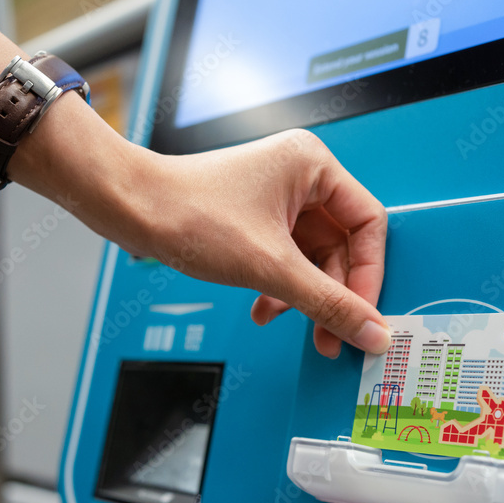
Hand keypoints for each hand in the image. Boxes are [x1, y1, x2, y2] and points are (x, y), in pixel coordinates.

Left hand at [15, 101, 388, 358]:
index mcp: (313, 166)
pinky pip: (287, 259)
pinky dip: (281, 288)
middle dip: (334, 295)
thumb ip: (327, 303)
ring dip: (305, 297)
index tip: (363, 314)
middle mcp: (300, 177)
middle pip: (342, 246)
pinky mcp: (256, 218)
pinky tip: (266, 310)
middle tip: (334, 336)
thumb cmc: (189, 213)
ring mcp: (277, 197)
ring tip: (299, 328)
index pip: (369, 224)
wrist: (131, 209)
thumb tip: (372, 331)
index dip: (369, 275)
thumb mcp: (270, 267)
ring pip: (313, 258)